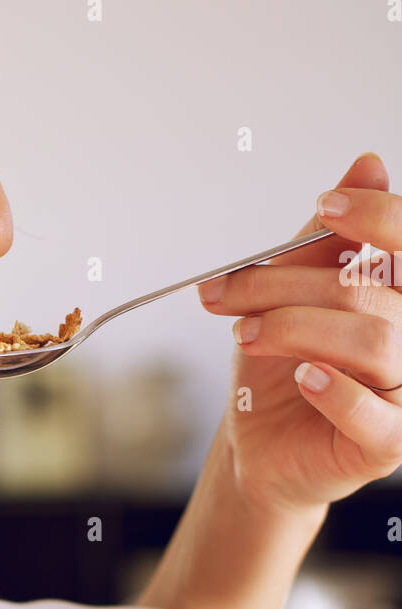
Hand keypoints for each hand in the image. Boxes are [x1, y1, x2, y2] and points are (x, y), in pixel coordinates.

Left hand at [197, 153, 401, 512]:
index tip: (327, 206)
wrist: (259, 443)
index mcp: (398, 297)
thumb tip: (368, 164)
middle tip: (224, 292)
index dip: (379, 218)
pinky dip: (333, 389)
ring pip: (374, 345)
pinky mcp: (387, 445)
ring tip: (244, 334)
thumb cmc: (280, 368)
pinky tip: (301, 376)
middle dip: (284, 285)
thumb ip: (327, 238)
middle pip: (367, 292)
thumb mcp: (290, 294)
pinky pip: (375, 415)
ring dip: (295, 330)